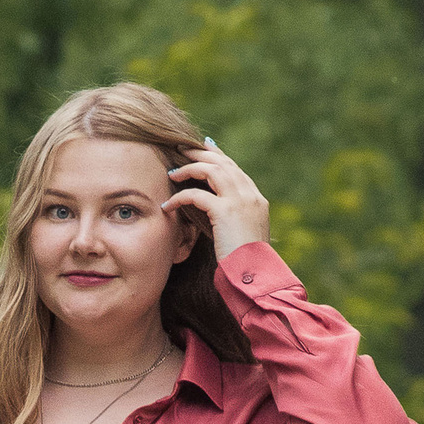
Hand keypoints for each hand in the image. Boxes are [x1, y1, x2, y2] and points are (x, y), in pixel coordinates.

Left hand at [166, 138, 271, 262]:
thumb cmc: (248, 263)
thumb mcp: (244, 236)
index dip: (217, 157)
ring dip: (188, 168)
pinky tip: (168, 205)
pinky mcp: (225, 211)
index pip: (234, 169)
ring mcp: (240, 201)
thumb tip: (216, 215)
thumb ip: (235, 220)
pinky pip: (196, 195)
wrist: (256, 274)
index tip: (202, 149)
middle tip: (181, 149)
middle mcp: (250, 195)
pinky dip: (179, 197)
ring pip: (211, 170)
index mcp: (256, 199)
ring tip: (172, 172)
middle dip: (200, 154)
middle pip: (223, 163)